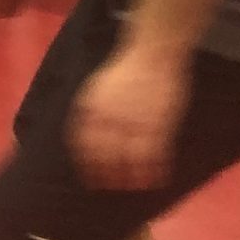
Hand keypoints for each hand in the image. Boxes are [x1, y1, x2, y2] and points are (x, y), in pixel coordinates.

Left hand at [68, 49, 186, 191]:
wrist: (153, 52)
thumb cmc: (126, 67)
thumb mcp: (98, 86)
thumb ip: (93, 110)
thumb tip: (87, 131)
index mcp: (92, 106)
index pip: (83, 141)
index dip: (86, 161)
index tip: (89, 175)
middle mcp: (109, 116)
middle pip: (105, 153)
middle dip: (106, 173)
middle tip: (109, 186)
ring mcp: (133, 121)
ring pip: (129, 158)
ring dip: (131, 176)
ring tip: (133, 186)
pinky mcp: (157, 124)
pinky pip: (154, 153)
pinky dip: (155, 169)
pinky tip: (155, 178)